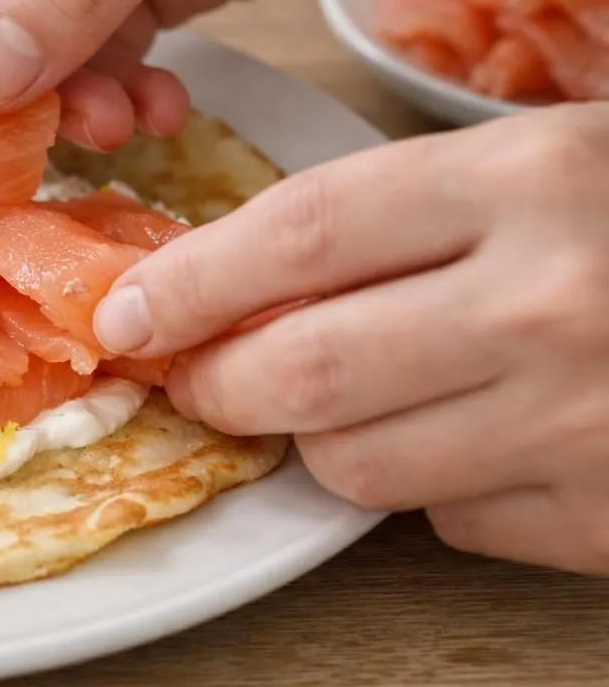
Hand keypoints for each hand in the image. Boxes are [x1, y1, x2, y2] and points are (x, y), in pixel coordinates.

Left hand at [93, 105, 608, 574]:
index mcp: (527, 179)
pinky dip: (437, 487)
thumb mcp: (546, 163)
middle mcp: (550, 302)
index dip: (185, 283)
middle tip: (202, 377)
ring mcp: (583, 422)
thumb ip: (399, 214)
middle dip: (219, 386)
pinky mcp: (608, 517)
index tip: (126, 313)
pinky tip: (486, 436)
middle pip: (299, 374)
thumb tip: (227, 283)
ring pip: (357, 467)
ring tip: (376, 393)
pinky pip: (450, 522)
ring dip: (329, 439)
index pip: (295, 237)